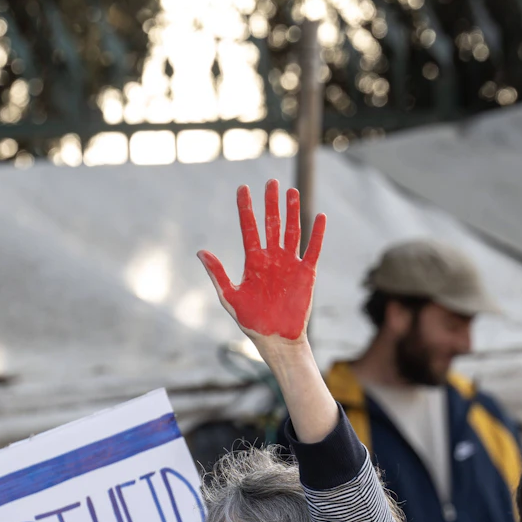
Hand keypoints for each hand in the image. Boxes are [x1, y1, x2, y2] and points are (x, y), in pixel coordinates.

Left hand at [197, 179, 326, 346]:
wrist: (276, 340)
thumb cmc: (252, 322)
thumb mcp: (230, 297)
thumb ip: (218, 273)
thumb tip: (201, 252)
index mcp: (253, 262)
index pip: (249, 228)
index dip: (246, 209)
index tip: (243, 188)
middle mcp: (272, 258)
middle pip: (272, 224)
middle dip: (270, 203)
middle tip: (270, 182)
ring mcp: (290, 264)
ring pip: (292, 231)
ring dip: (292, 212)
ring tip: (291, 192)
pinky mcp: (306, 273)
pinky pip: (313, 249)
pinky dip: (317, 234)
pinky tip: (320, 217)